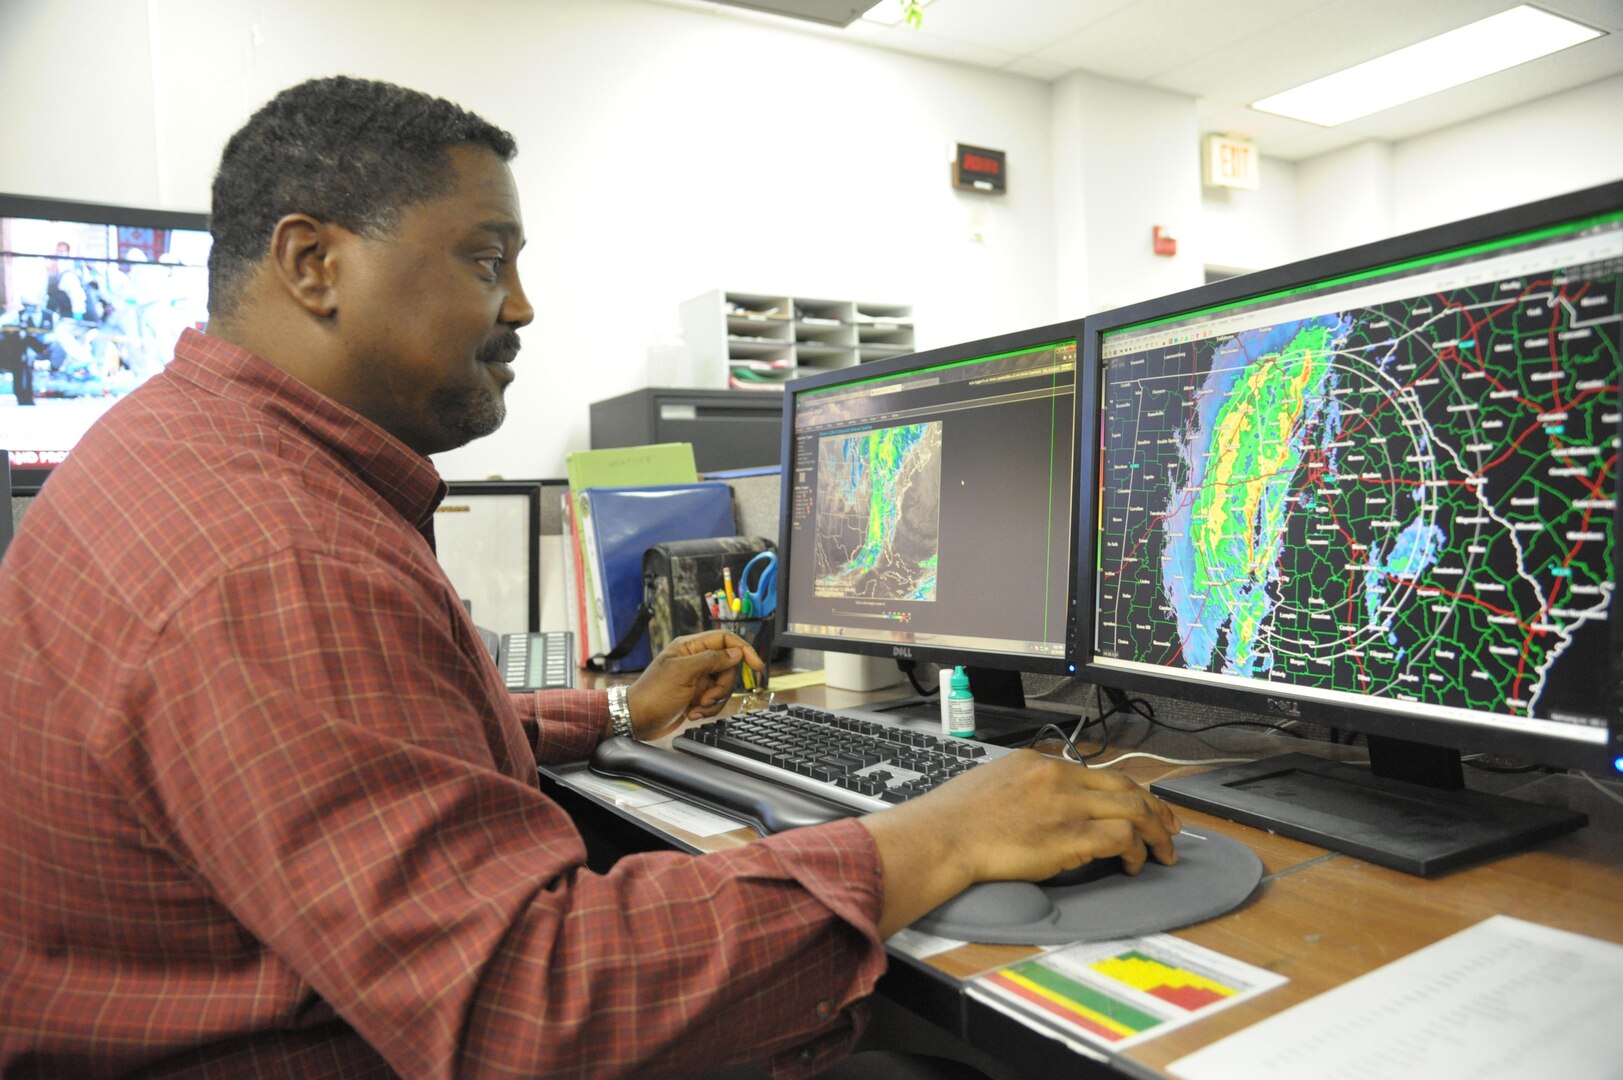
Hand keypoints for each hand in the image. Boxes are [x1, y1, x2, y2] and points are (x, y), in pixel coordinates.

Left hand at [624, 630, 764, 739]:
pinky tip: (692, 713)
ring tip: (695, 708)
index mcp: (690, 647)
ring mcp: (697, 678)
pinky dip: (707, 709)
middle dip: (721, 686)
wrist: (637, 720)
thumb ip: (711, 659)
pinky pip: (715, 700)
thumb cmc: (653, 694)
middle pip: (728, 667)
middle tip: (705, 697)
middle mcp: (695, 660)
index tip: (757, 665)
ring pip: (723, 686)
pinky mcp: (696, 695)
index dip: (743, 650)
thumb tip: (736, 653)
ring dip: (713, 701)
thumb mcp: (683, 673)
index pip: (725, 640)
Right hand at [859, 751, 1180, 936]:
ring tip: (1164, 851)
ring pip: (1134, 808)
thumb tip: (1041, 803)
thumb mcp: (993, 781)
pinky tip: (1132, 864)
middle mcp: (1059, 777)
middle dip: (1156, 807)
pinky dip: (1135, 851)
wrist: (944, 835)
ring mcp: (1068, 804)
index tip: (1140, 804)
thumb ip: (1024, 786)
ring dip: (1156, 832)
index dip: (1128, 789)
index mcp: (1040, 762)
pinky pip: (1122, 836)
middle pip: (1126, 785)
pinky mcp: (1071, 835)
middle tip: (1171, 826)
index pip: (1098, 772)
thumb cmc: (955, 818)